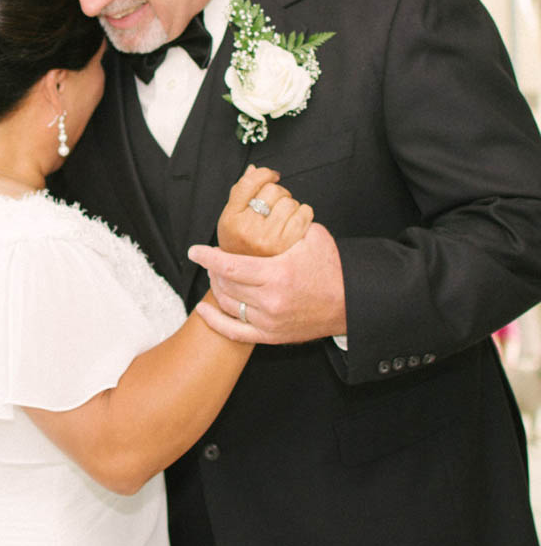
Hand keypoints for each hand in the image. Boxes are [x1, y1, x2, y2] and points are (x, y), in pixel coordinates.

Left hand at [190, 222, 345, 344]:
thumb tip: (263, 210)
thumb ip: (285, 224)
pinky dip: (215, 322)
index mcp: (277, 274)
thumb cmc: (333, 267)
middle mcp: (270, 301)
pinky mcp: (272, 336)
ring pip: (228, 304)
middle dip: (213, 270)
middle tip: (212, 259)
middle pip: (226, 284)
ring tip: (215, 275)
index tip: (194, 250)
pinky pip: (235, 333)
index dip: (208, 257)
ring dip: (216, 288)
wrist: (351, 303)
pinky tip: (204, 310)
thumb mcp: (311, 236)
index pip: (230, 265)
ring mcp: (270, 322)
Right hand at [217, 165, 313, 256]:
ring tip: (284, 218)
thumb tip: (253, 169)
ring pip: (289, 201)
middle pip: (272, 190)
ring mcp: (268, 239)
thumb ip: (241, 194)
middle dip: (278, 193)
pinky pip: (304, 213)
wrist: (255, 280)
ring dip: (290, 205)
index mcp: (230, 220)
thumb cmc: (245, 245)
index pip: (248, 183)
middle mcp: (247, 229)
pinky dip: (304, 214)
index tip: (272, 175)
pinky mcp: (289, 245)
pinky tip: (295, 224)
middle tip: (276, 206)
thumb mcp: (233, 221)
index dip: (264, 173)